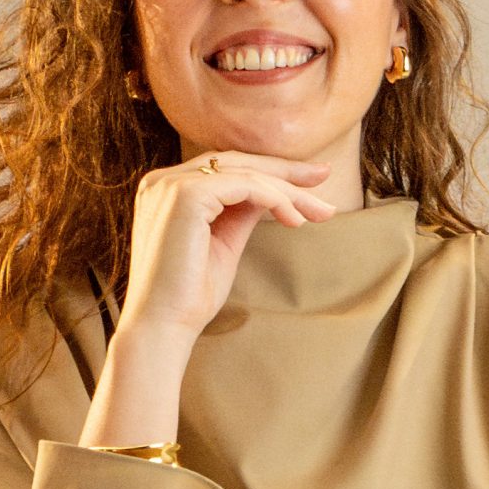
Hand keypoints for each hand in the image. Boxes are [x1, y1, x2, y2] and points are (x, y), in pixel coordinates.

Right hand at [118, 151, 335, 338]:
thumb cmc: (190, 295)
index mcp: (167, 189)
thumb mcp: (224, 242)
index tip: (309, 181)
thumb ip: (241, 213)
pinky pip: (244, 185)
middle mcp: (164, 180)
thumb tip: (275, 194)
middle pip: (237, 162)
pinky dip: (275, 199)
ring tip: (319, 212)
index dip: (269, 171)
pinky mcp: (185, 195)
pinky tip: (294, 220)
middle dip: (285, 171)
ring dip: (288, 191)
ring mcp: (171, 185)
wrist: (163, 326)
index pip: (225, 168)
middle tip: (325, 176)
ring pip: (245, 172)